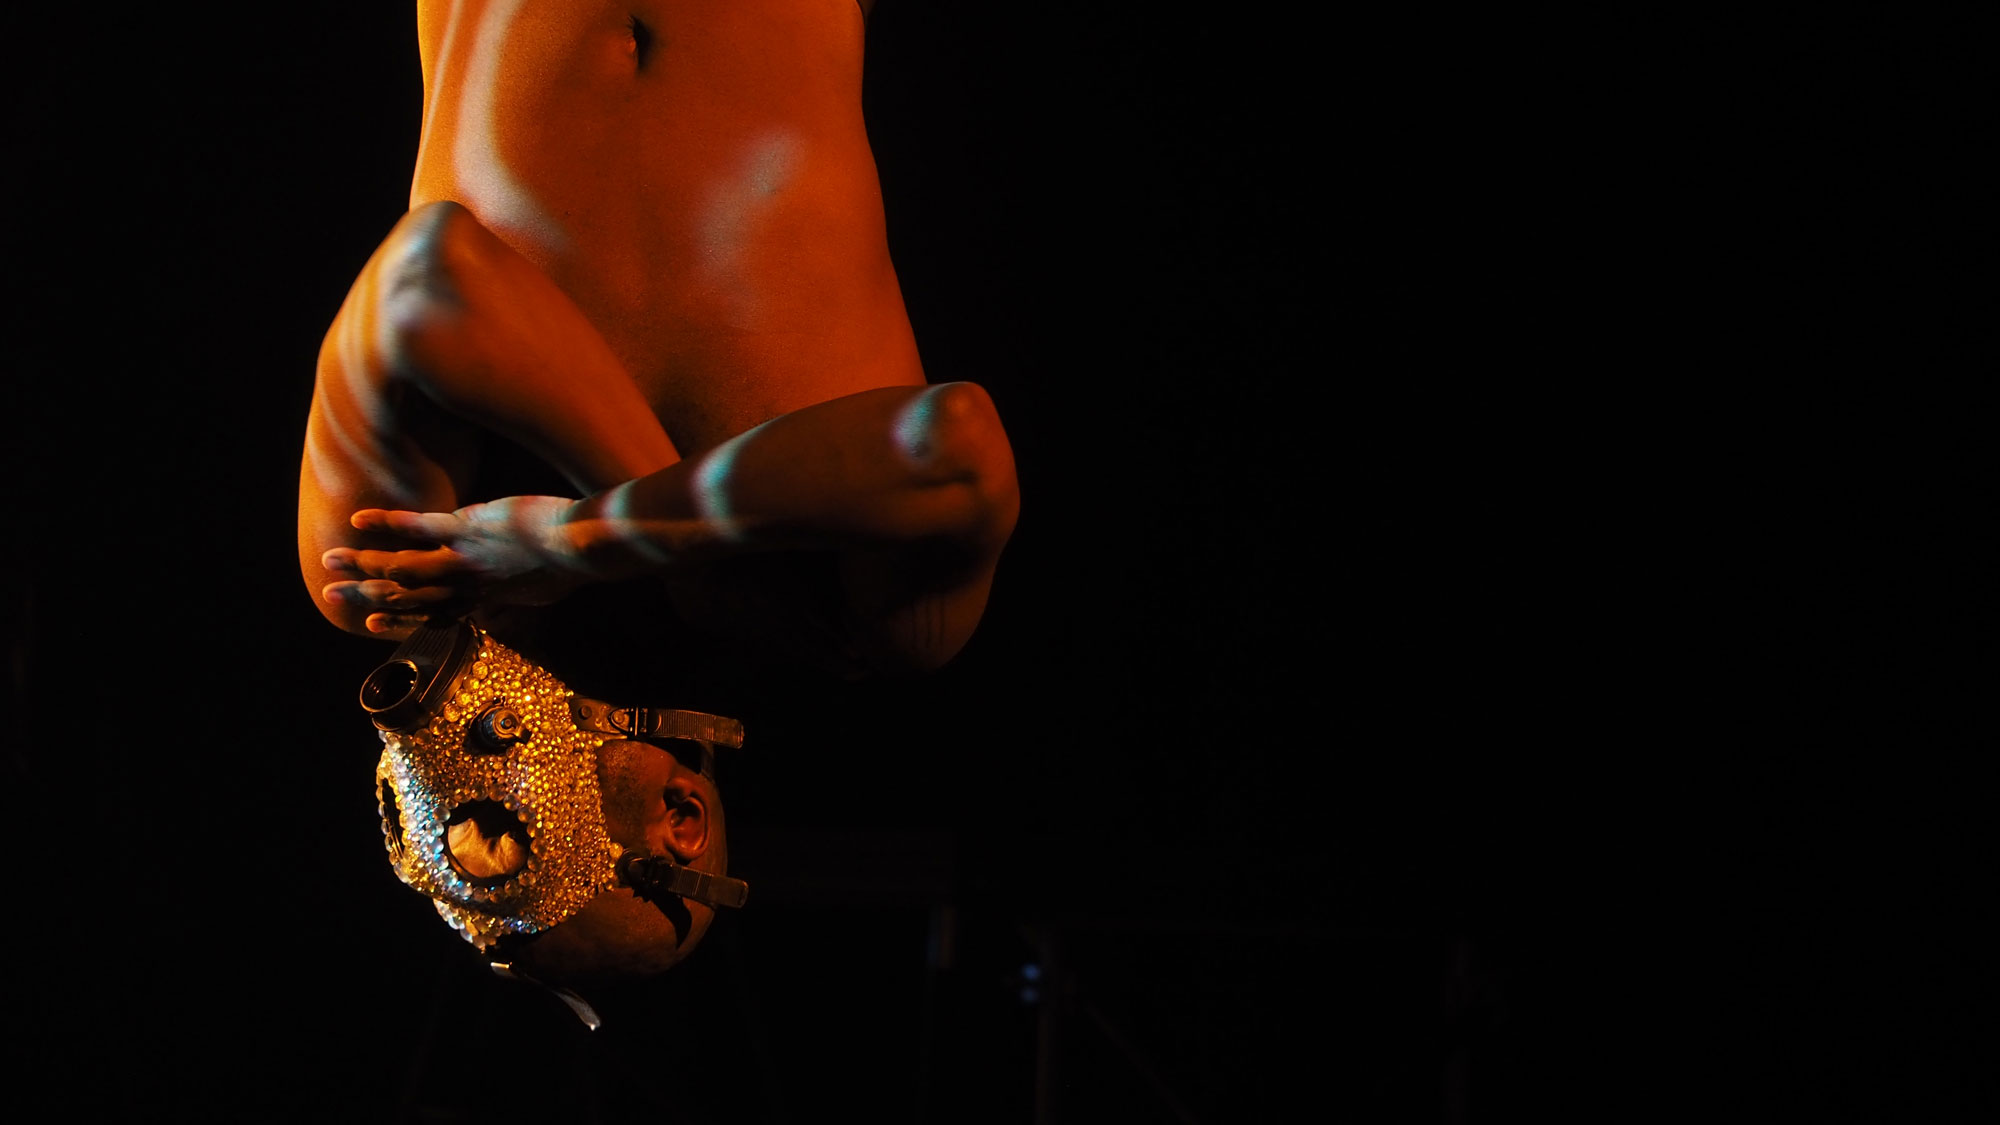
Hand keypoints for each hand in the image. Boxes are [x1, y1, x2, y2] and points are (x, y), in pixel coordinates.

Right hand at [321, 496, 586, 636]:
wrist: (580, 548)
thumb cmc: (569, 568)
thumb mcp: (540, 594)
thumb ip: (515, 602)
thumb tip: (506, 610)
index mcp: (483, 600)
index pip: (432, 615)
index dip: (399, 620)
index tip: (373, 623)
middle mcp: (465, 586)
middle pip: (406, 596)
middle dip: (366, 596)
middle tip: (331, 595)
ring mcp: (462, 558)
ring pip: (401, 566)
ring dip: (363, 563)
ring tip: (330, 561)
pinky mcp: (466, 529)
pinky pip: (418, 527)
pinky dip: (387, 524)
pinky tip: (360, 520)